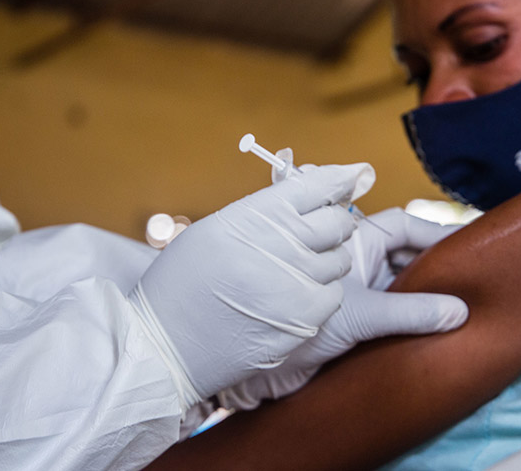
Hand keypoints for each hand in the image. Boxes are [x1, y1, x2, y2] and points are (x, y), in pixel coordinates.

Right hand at [129, 163, 373, 409]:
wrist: (166, 345)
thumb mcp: (215, 229)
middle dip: (334, 221)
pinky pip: (334, 294)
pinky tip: (291, 297)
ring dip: (326, 259)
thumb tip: (309, 192)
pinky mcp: (307, 318)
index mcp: (256, 215)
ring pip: (340, 259)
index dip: (340, 177)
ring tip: (293, 270)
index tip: (354, 175)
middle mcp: (282, 244)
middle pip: (337, 221)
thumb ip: (263, 210)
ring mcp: (297, 283)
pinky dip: (320, 293)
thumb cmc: (184, 284)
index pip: (316, 185)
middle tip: (320, 229)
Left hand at [218, 208, 467, 409]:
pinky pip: (396, 310)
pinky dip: (416, 316)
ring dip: (428, 291)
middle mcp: (357, 262)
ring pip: (403, 282)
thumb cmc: (295, 325)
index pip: (404, 226)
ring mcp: (359, 290)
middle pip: (408, 253)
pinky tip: (439, 325)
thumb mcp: (361, 314)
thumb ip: (410, 312)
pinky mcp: (359, 318)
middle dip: (438, 263)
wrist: (260, 370)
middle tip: (474, 277)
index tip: (471, 245)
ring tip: (465, 301)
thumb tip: (458, 311)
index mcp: (352, 243)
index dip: (436, 233)